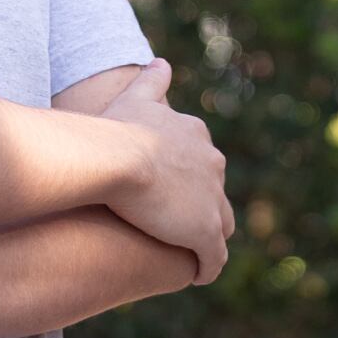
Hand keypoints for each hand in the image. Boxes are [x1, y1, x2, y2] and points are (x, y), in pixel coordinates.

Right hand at [95, 58, 233, 282]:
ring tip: (190, 253)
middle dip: (203, 209)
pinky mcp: (204, 232)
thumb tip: (161, 62)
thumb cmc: (117, 130)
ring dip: (209, 240)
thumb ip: (151, 82)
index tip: (171, 194)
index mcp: (197, 138)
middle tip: (178, 226)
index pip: (203, 163)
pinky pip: (213, 258)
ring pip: (220, 227)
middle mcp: (213, 166)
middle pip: (216, 195)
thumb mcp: (135, 98)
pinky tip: (196, 275)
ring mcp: (212, 201)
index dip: (188, 181)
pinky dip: (207, 267)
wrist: (118, 158)